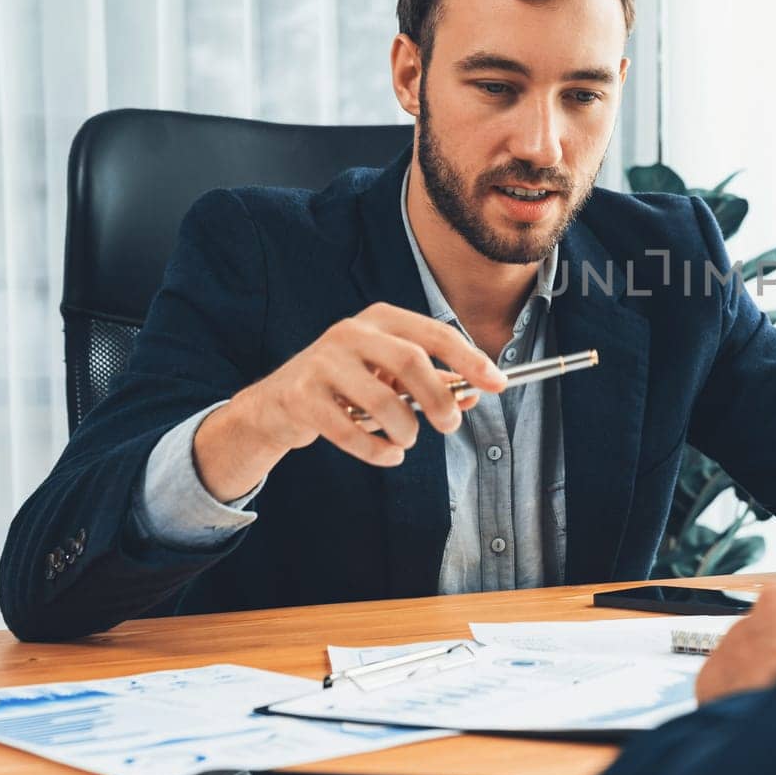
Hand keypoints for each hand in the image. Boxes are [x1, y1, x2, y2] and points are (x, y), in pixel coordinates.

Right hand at [193, 302, 506, 499]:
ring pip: (381, 401)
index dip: (471, 359)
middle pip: (410, 362)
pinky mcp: (300, 397)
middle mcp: (349, 333)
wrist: (277, 405)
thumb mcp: (388, 375)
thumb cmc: (346, 386)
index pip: (435, 333)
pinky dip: (377, 451)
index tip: (498, 384)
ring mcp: (320, 362)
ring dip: (405, 429)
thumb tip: (475, 393)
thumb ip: (431, 382)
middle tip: (450, 425)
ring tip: (407, 440)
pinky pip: (350, 431)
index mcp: (379, 319)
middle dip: (439, 399)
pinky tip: (389, 455)